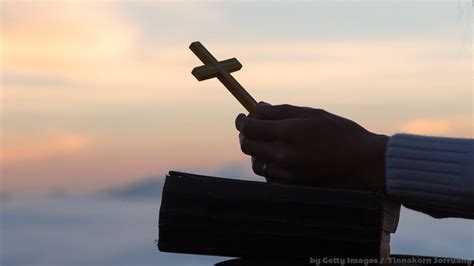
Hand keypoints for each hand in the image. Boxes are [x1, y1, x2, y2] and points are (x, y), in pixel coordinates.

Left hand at [235, 103, 387, 191]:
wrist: (364, 163)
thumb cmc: (342, 134)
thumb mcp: (313, 114)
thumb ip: (282, 111)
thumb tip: (258, 107)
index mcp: (287, 133)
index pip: (250, 128)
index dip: (242, 121)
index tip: (243, 117)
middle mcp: (282, 155)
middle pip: (247, 147)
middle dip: (246, 135)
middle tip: (253, 128)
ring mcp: (286, 174)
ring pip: (256, 163)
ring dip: (257, 152)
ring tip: (271, 143)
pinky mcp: (292, 186)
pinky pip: (270, 176)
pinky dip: (270, 166)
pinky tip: (282, 158)